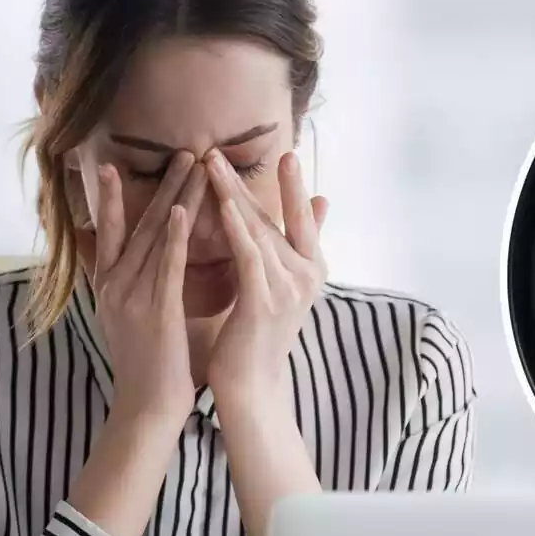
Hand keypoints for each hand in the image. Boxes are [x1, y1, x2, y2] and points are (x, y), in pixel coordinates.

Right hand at [91, 152, 205, 424]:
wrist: (148, 409)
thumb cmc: (154, 367)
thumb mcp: (138, 320)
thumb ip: (142, 289)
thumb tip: (154, 265)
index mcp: (110, 288)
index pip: (111, 233)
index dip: (113, 200)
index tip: (114, 166)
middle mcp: (114, 286)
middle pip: (136, 225)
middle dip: (160, 186)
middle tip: (182, 151)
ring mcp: (130, 297)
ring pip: (152, 237)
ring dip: (174, 198)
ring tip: (193, 164)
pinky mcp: (154, 312)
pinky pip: (164, 267)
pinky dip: (172, 237)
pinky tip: (182, 211)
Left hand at [204, 150, 328, 403]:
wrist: (252, 386)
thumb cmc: (259, 335)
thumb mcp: (284, 285)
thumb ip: (299, 245)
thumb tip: (322, 202)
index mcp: (312, 269)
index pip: (302, 218)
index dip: (294, 186)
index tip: (288, 154)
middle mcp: (307, 276)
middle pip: (276, 218)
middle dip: (248, 182)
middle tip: (223, 149)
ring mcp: (288, 289)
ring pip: (259, 230)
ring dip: (233, 194)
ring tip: (211, 165)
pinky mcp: (264, 301)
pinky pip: (249, 255)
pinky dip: (237, 227)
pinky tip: (222, 203)